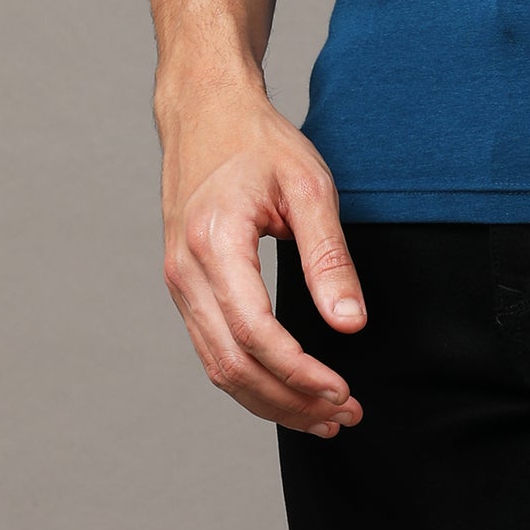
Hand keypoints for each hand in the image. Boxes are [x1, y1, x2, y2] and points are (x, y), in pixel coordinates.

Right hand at [157, 73, 368, 438]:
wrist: (204, 112)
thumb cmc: (257, 142)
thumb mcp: (308, 185)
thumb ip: (328, 257)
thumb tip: (350, 324)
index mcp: (214, 245)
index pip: (255, 334)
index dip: (300, 373)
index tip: (343, 392)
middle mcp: (186, 273)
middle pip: (232, 365)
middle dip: (289, 401)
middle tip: (343, 417)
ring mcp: (179, 283)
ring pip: (219, 367)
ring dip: (270, 400)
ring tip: (323, 417)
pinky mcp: (185, 288)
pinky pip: (213, 349)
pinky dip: (251, 379)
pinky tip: (287, 388)